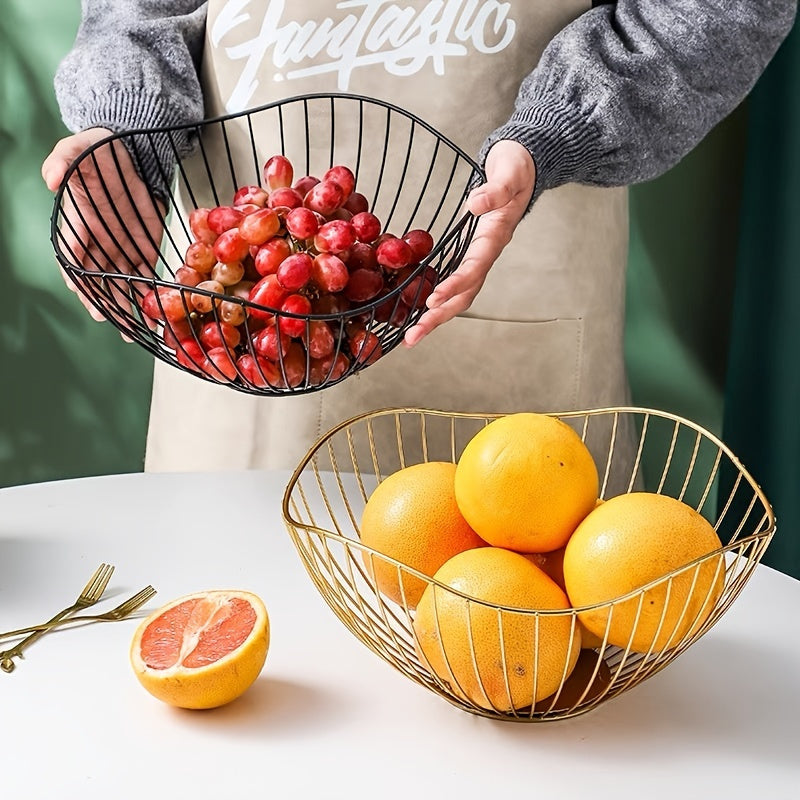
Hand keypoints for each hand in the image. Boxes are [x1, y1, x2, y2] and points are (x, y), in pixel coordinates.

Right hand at [42, 128, 164, 335]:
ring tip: (141, 329)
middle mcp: (98, 242)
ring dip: (131, 305)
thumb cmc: (93, 152)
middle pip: (100, 280)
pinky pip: (146, 271)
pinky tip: (160, 309)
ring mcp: (120, 246)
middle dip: (109, 303)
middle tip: (118, 324)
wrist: (124, 149)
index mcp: (76, 225)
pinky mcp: (143, 244)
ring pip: (124, 283)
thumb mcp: (73, 149)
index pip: (73, 258)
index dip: (80, 280)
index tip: (89, 298)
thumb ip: (62, 162)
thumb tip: (52, 177)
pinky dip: (152, 290)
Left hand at [403, 140, 535, 346]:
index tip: (433, 300)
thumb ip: (494, 190)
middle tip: (413, 337)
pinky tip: (416, 312)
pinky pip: (452, 283)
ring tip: (411, 336)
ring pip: (458, 295)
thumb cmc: (516, 169)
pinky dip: (435, 300)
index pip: (473, 269)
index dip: (454, 286)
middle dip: (439, 318)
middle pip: (464, 295)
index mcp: (494, 238)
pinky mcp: (467, 253)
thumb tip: (474, 204)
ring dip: (434, 317)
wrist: (522, 167)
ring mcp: (476, 256)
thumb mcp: (509, 173)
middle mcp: (485, 254)